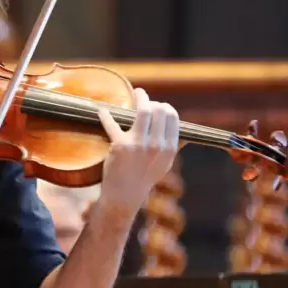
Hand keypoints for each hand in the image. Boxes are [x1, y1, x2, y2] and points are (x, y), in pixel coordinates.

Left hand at [97, 88, 178, 210]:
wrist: (125, 195)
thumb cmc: (144, 177)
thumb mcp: (165, 163)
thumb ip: (173, 147)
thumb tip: (186, 134)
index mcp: (169, 148)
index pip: (172, 116)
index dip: (163, 106)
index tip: (156, 105)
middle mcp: (156, 145)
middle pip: (159, 110)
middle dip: (151, 100)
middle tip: (142, 97)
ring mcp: (138, 145)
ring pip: (142, 110)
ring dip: (139, 97)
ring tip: (135, 93)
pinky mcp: (120, 146)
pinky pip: (113, 123)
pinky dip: (106, 115)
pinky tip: (102, 110)